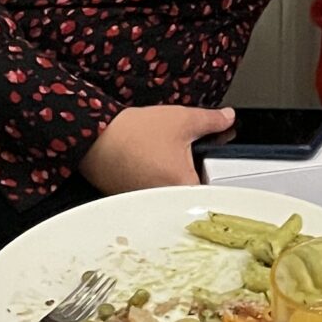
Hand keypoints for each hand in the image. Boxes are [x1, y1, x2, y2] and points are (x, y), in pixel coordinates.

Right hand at [79, 103, 235, 193]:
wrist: (94, 137)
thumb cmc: (133, 132)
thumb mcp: (181, 119)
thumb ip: (211, 120)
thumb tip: (227, 118)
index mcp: (183, 185)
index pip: (214, 192)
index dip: (218, 177)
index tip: (218, 166)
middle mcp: (165, 201)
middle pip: (192, 194)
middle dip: (196, 174)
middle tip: (193, 156)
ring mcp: (147, 203)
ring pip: (171, 194)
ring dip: (174, 178)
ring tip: (167, 158)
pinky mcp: (131, 200)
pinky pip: (152, 194)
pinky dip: (155, 181)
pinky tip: (150, 163)